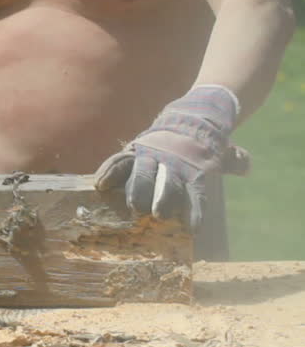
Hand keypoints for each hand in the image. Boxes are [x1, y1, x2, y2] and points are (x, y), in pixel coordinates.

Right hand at [94, 85, 250, 231]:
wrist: (190, 118)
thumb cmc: (203, 148)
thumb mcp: (220, 154)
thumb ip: (234, 161)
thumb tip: (246, 166)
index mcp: (194, 168)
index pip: (196, 191)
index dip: (194, 210)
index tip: (192, 228)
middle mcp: (171, 163)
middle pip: (166, 183)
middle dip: (162, 199)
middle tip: (156, 215)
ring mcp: (150, 156)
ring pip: (141, 173)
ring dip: (136, 189)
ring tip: (132, 204)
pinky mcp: (133, 152)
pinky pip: (118, 161)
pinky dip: (109, 171)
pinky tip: (99, 184)